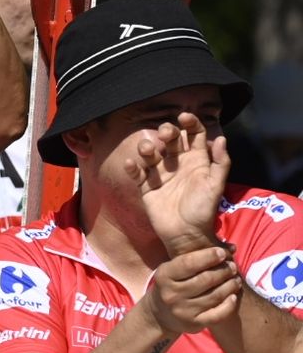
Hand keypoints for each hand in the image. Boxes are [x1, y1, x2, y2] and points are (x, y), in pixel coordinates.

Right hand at [125, 112, 229, 254]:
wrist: (186, 235)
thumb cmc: (204, 211)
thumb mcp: (215, 186)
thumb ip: (220, 163)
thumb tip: (221, 138)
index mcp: (196, 161)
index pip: (193, 135)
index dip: (190, 123)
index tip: (184, 117)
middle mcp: (178, 164)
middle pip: (170, 139)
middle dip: (166, 131)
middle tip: (165, 134)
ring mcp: (161, 174)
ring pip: (151, 153)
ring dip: (147, 147)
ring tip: (147, 150)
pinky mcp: (146, 186)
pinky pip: (136, 173)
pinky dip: (132, 167)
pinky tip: (130, 163)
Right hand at [145, 246, 240, 335]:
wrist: (159, 315)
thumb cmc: (172, 284)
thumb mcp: (174, 269)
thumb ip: (197, 258)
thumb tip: (231, 247)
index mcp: (164, 276)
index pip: (188, 263)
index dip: (208, 256)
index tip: (222, 252)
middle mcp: (171, 293)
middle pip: (205, 279)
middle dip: (223, 270)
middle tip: (233, 266)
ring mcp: (183, 310)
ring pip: (215, 296)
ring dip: (230, 285)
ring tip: (236, 279)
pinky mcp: (194, 323)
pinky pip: (218, 314)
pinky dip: (229, 304)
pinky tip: (233, 296)